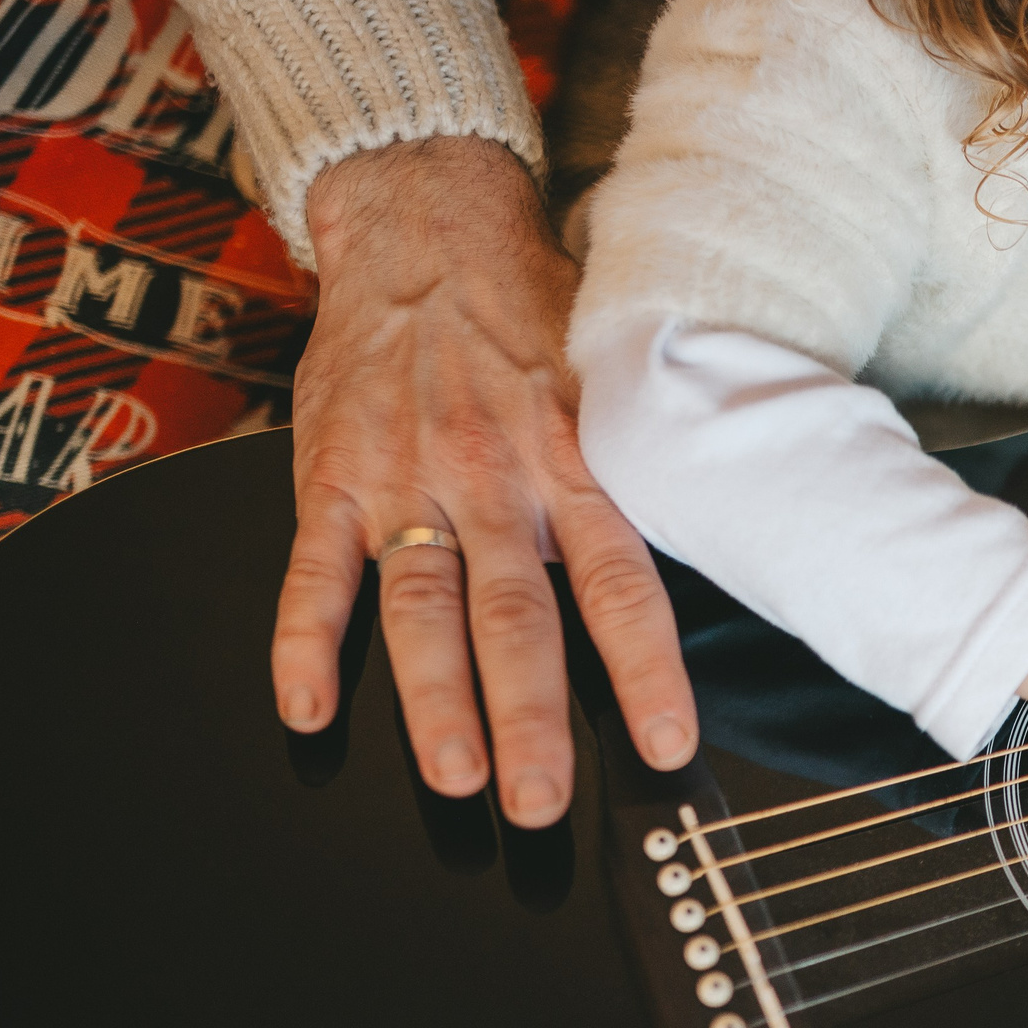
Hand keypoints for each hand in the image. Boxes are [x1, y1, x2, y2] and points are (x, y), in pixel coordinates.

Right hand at [275, 137, 697, 824]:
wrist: (426, 224)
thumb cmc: (532, 314)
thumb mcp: (611, 379)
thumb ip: (639, 470)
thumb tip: (723, 545)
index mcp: (574, 461)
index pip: (622, 583)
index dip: (645, 670)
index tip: (667, 745)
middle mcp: (492, 478)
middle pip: (518, 618)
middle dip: (532, 719)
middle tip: (544, 803)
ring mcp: (404, 481)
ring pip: (422, 609)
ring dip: (435, 701)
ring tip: (454, 777)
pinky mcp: (329, 475)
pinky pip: (312, 570)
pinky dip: (303, 643)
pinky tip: (308, 710)